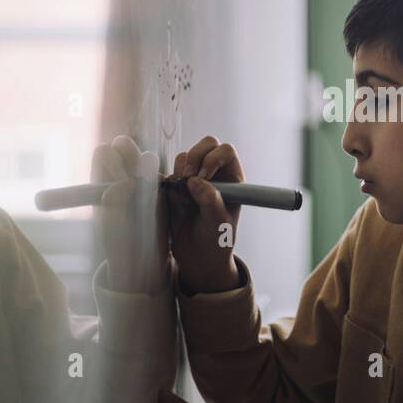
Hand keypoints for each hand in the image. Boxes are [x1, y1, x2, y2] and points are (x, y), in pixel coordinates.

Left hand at [92, 135, 161, 292]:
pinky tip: (159, 201)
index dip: (112, 158)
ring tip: (146, 193)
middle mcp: (121, 175)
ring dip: (146, 168)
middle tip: (135, 177)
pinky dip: (162, 181)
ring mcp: (141, 180)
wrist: (140, 259)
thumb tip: (126, 182)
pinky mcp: (160, 189)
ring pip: (146, 158)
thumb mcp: (111, 225)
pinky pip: (162, 175)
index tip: (119, 178)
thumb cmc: (118, 243)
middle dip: (130, 153)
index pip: (104, 152)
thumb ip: (115, 202)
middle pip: (124, 146)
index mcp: (102, 180)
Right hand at [167, 135, 244, 292]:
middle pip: (205, 145)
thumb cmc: (217, 240)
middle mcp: (215, 173)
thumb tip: (195, 181)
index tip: (204, 176)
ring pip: (184, 158)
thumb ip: (210, 201)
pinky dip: (169, 186)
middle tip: (186, 177)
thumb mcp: (218, 223)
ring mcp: (195, 178)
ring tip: (185, 201)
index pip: (225, 151)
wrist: (198, 257)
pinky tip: (178, 205)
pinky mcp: (177, 187)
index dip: (213, 157)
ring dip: (180, 174)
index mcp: (232, 178)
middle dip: (193, 157)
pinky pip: (169, 175)